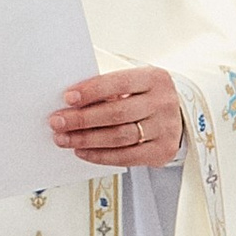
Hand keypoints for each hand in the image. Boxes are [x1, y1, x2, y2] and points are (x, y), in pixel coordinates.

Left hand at [50, 66, 184, 169]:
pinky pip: (126, 157)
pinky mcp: (162, 151)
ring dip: (86, 139)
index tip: (68, 98)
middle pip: (117, 113)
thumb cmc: (146, 96)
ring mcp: (165, 128)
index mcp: (155, 78)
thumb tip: (71, 102)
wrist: (178, 115)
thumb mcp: (134, 82)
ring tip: (64, 138)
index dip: (92, 91)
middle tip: (58, 122)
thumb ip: (109, 87)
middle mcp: (163, 102)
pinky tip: (83, 151)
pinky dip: (100, 156)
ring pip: (119, 137)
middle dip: (82, 119)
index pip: (119, 83)